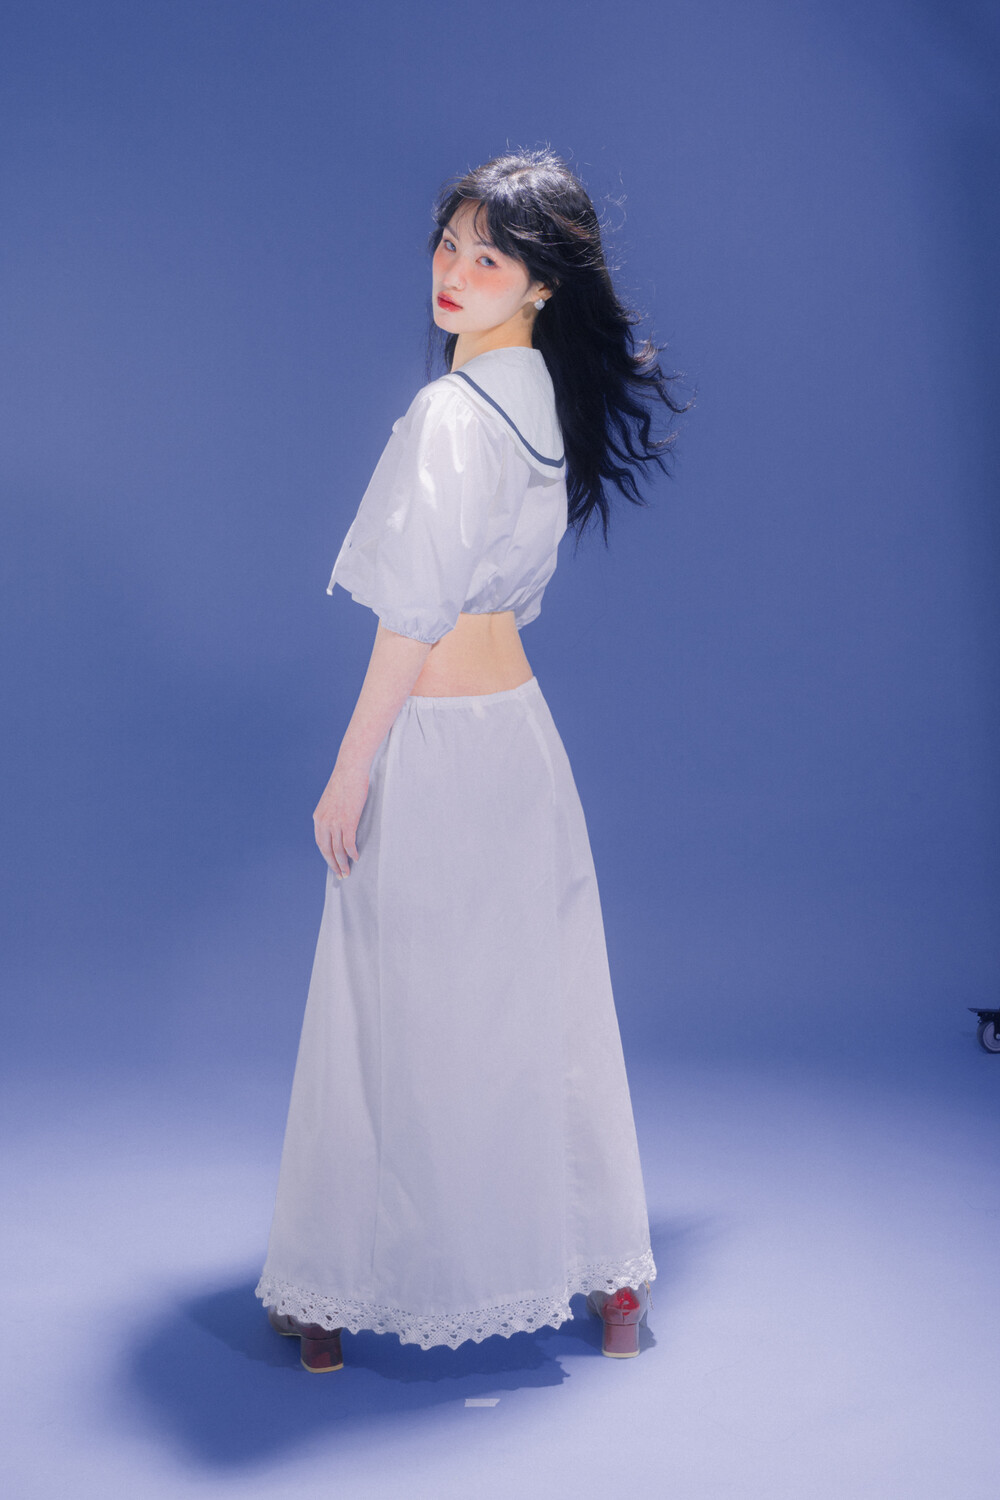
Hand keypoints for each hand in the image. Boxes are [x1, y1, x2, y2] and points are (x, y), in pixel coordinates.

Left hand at [313, 760, 369, 877]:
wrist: (350, 769)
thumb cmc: (344, 782)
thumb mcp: (332, 800)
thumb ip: (332, 814)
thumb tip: (339, 824)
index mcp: (318, 817)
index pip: (320, 843)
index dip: (327, 856)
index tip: (333, 865)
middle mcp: (324, 822)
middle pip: (327, 850)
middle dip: (333, 864)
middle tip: (340, 875)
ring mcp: (336, 822)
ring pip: (337, 849)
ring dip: (343, 863)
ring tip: (348, 871)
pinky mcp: (348, 820)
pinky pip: (349, 843)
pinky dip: (352, 852)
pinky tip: (356, 858)